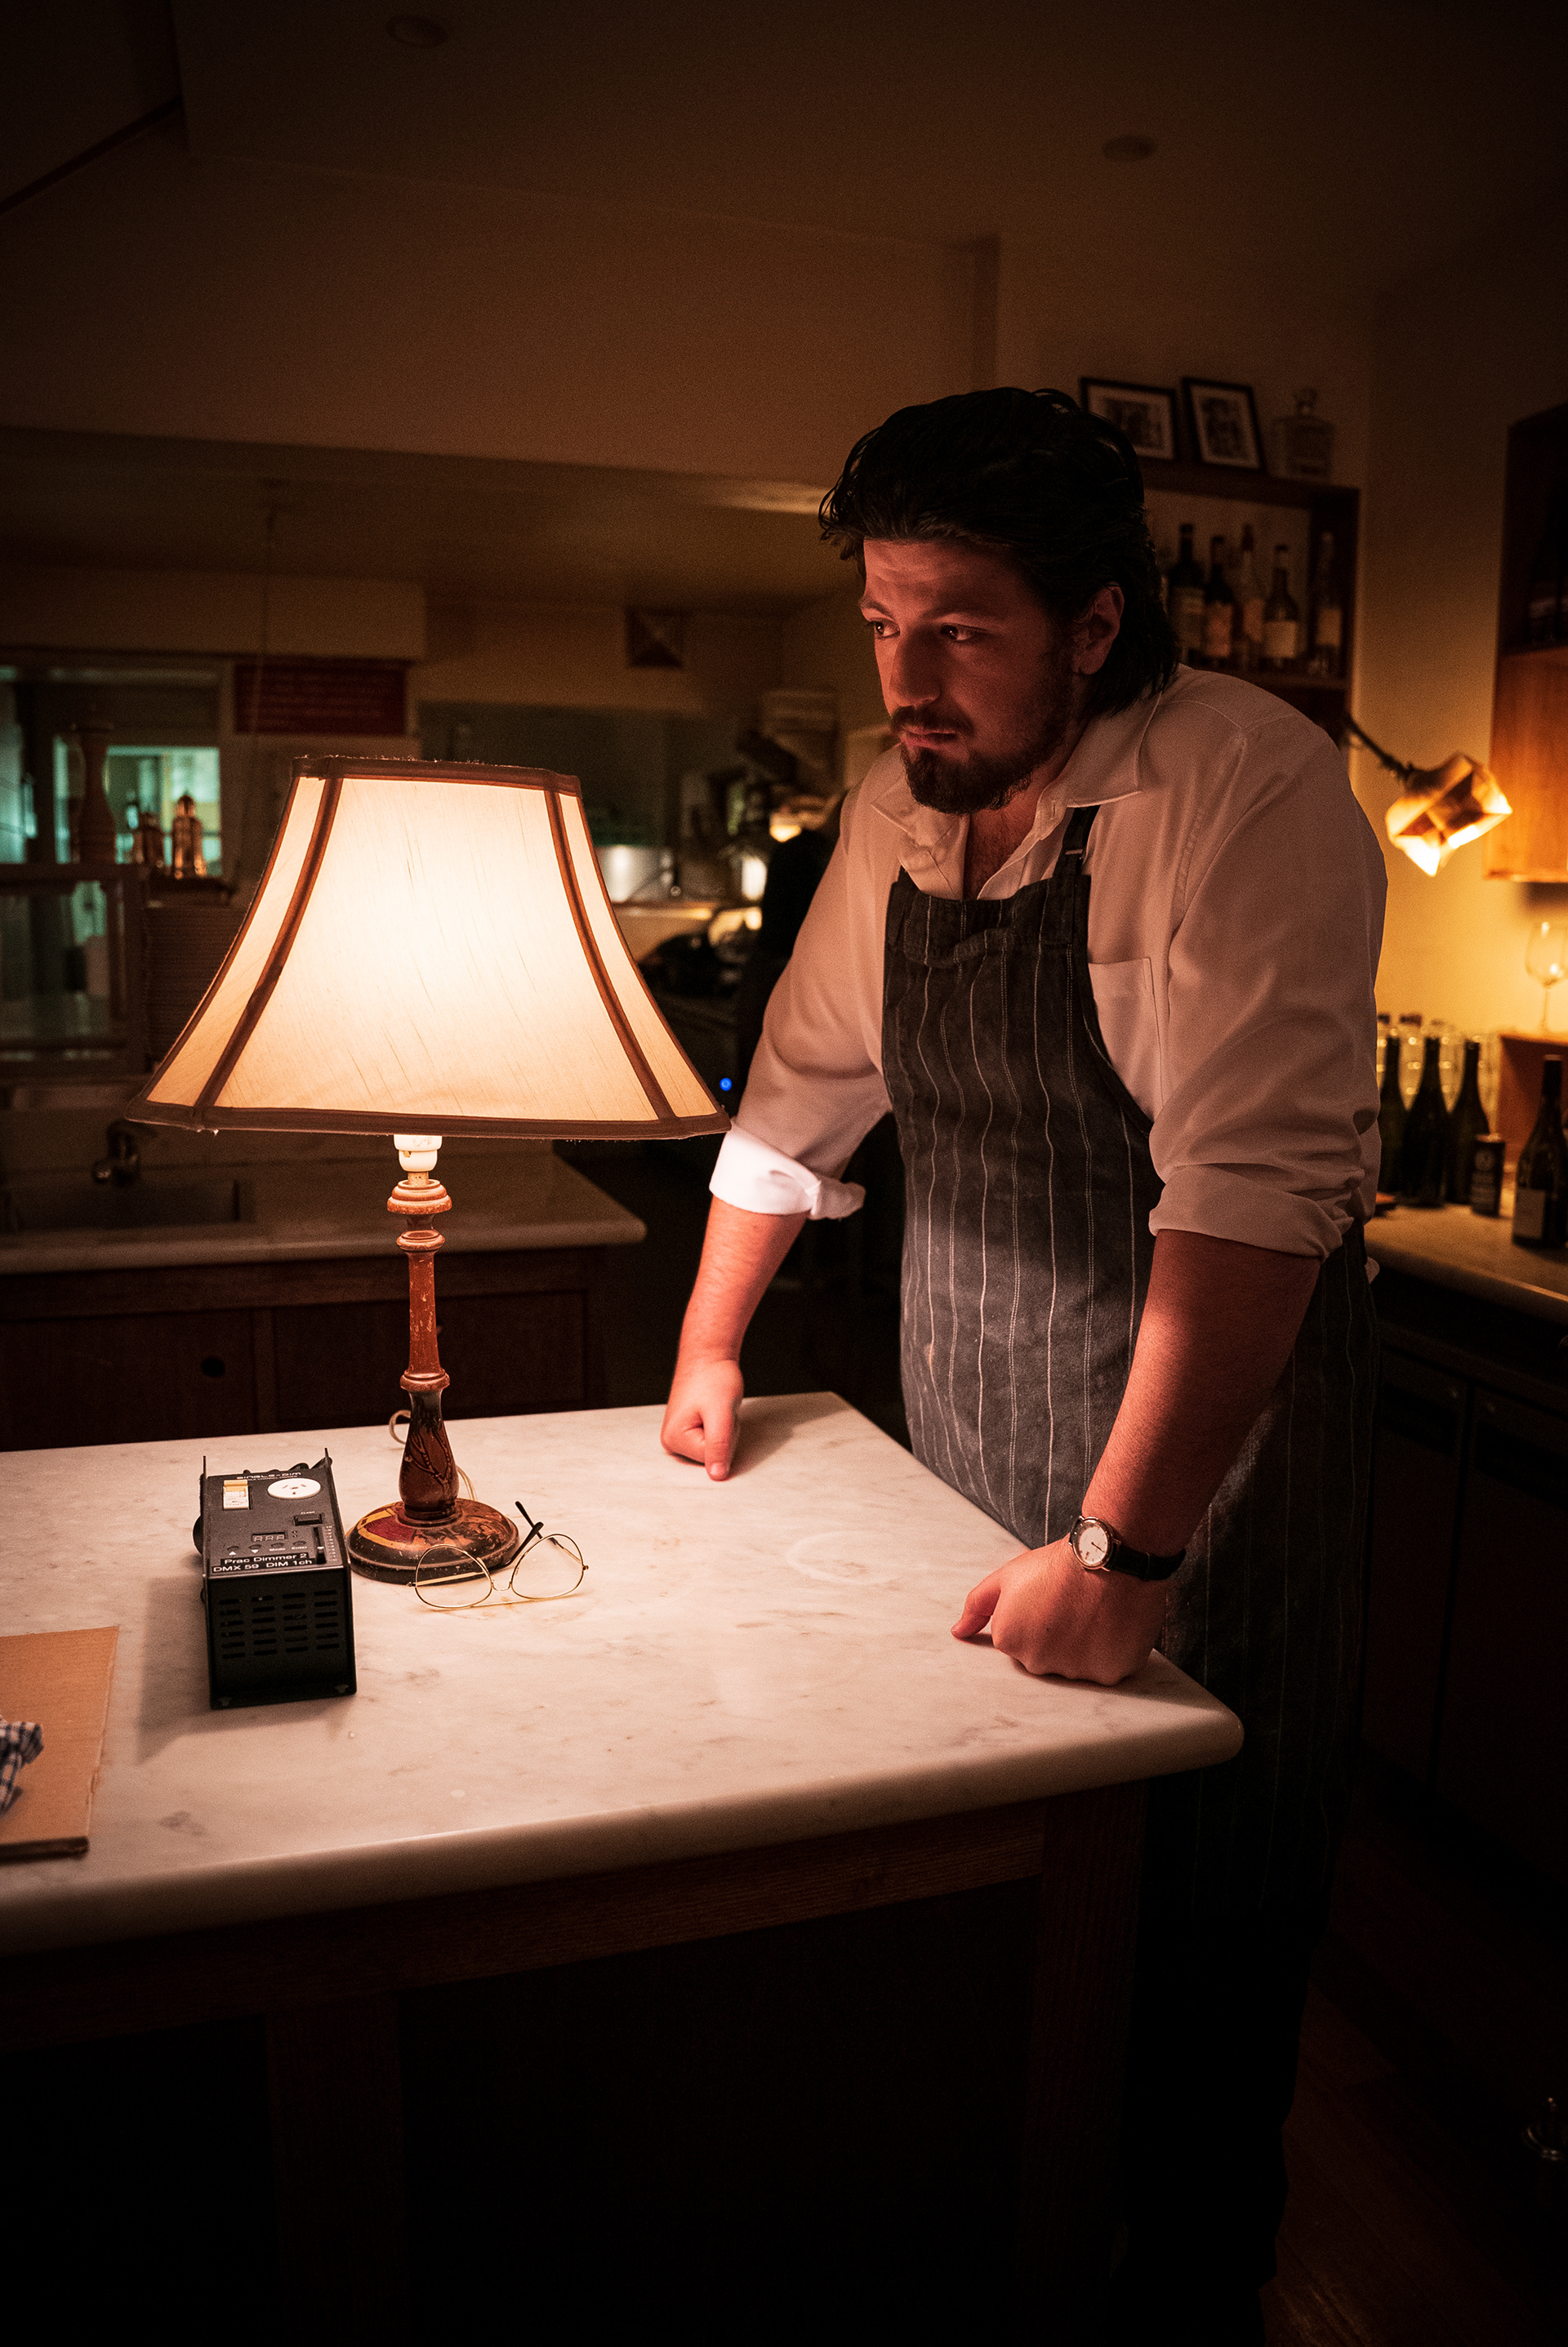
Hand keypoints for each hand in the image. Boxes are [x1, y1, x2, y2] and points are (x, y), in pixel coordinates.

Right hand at [661, 1355, 744, 1479]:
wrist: (709, 1355)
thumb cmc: (713, 1378)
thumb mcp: (721, 1415)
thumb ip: (719, 1447)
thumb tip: (716, 1476)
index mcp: (674, 1439)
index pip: (712, 1459)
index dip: (726, 1438)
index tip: (720, 1416)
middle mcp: (672, 1440)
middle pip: (711, 1457)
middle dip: (725, 1437)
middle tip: (719, 1412)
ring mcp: (679, 1435)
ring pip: (715, 1448)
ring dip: (724, 1430)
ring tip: (717, 1409)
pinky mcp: (688, 1429)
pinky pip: (714, 1439)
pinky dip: (721, 1426)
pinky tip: (715, 1411)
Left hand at [952, 1538, 1168, 1684]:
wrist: (1108, 1556)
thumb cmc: (1059, 1564)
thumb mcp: (1006, 1576)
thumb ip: (977, 1606)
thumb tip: (957, 1632)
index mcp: (1008, 1640)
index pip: (1018, 1639)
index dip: (1035, 1617)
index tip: (1049, 1600)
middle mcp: (1038, 1662)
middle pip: (1046, 1656)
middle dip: (1057, 1636)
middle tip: (1072, 1605)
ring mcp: (1074, 1671)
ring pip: (1077, 1665)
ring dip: (1084, 1644)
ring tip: (1094, 1611)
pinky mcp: (1108, 1674)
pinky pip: (1107, 1669)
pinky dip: (1111, 1652)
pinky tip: (1112, 1624)